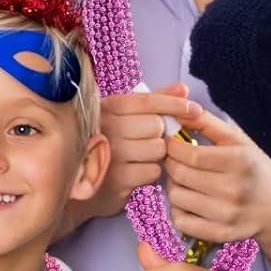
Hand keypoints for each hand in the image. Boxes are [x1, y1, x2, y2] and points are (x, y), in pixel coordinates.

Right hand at [88, 84, 203, 218]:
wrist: (76, 182)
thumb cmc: (105, 143)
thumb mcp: (122, 116)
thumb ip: (153, 101)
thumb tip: (182, 89)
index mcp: (107, 108)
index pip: (147, 101)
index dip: (174, 104)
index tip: (194, 109)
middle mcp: (106, 128)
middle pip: (156, 126)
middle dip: (158, 135)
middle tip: (145, 140)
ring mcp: (111, 155)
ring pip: (157, 150)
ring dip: (155, 155)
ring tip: (139, 157)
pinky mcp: (118, 180)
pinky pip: (153, 171)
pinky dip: (149, 173)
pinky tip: (135, 172)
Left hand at [163, 107, 270, 246]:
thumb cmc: (254, 169)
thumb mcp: (238, 140)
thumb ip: (207, 123)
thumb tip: (177, 109)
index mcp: (239, 161)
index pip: (190, 155)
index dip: (172, 148)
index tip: (171, 144)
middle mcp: (234, 189)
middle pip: (180, 176)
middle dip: (170, 165)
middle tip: (174, 161)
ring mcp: (228, 215)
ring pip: (177, 198)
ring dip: (173, 187)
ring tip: (184, 181)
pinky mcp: (221, 234)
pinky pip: (181, 222)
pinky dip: (178, 210)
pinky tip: (188, 202)